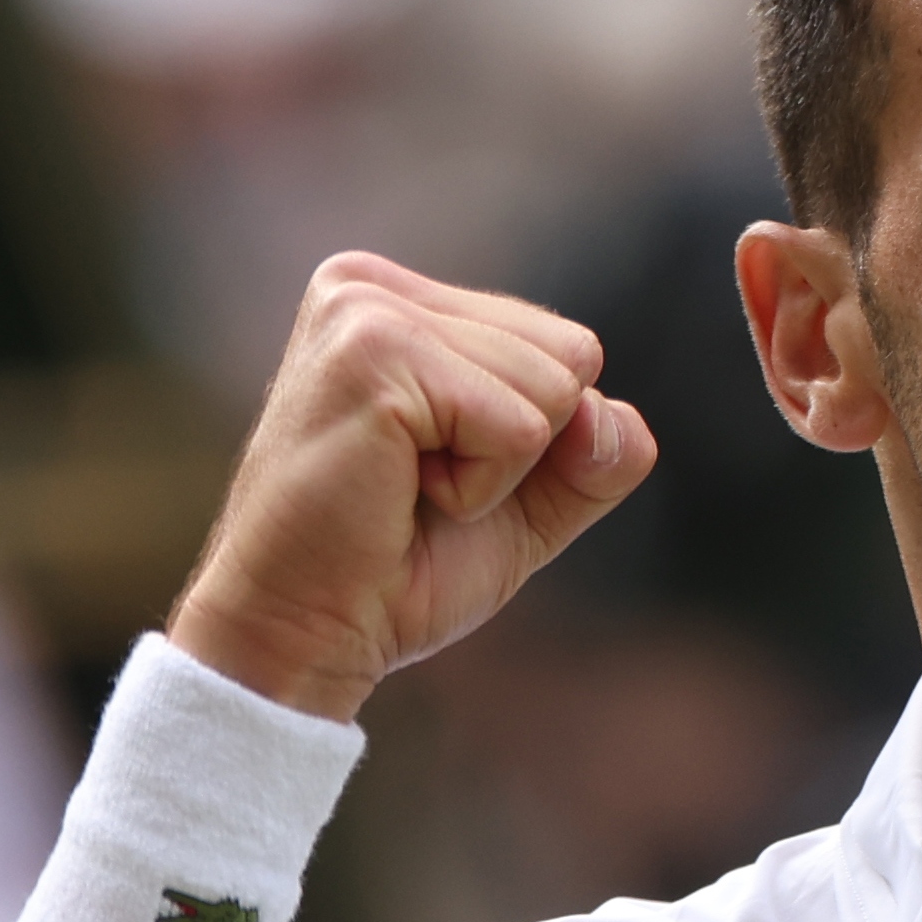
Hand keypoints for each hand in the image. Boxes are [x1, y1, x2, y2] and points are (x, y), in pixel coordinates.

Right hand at [168, 252, 655, 721]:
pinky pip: (520, 428)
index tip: (433, 473)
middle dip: (522, 450)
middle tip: (417, 487)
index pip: (566, 344)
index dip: (535, 440)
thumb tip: (616, 419)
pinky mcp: (374, 356)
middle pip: (572, 354)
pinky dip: (479, 488)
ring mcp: (366, 311)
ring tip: (403, 489)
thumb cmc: (398, 572)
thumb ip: (593, 454)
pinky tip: (398, 494)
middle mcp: (371, 285)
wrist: (305, 636)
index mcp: (400, 298)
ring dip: (496, 472)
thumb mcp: (525, 504)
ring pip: (554, 389)